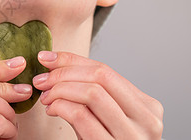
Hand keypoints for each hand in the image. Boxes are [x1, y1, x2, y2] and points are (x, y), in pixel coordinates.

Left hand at [33, 51, 163, 139]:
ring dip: (61, 90)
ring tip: (46, 97)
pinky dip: (61, 107)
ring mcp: (133, 136)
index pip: (106, 70)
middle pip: (101, 76)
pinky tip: (53, 110)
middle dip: (65, 73)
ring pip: (92, 93)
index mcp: (147, 106)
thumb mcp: (104, 118)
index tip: (46, 58)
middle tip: (42, 80)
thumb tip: (54, 63)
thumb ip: (91, 92)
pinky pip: (82, 116)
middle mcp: (147, 120)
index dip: (72, 60)